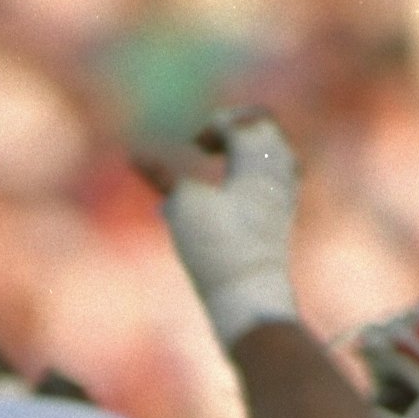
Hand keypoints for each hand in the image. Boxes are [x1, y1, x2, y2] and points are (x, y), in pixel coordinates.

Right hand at [135, 111, 299, 348]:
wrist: (249, 295)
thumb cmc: (216, 247)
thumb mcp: (183, 205)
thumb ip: (162, 175)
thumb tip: (133, 153)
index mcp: (258, 159)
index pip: (240, 122)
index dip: (212, 128)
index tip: (193, 148)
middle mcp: (279, 170)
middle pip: (264, 128)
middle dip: (234, 131)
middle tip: (208, 147)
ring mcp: (285, 192)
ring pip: (273, 152)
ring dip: (245, 151)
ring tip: (222, 167)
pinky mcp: (283, 216)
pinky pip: (275, 177)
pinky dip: (253, 175)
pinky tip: (232, 195)